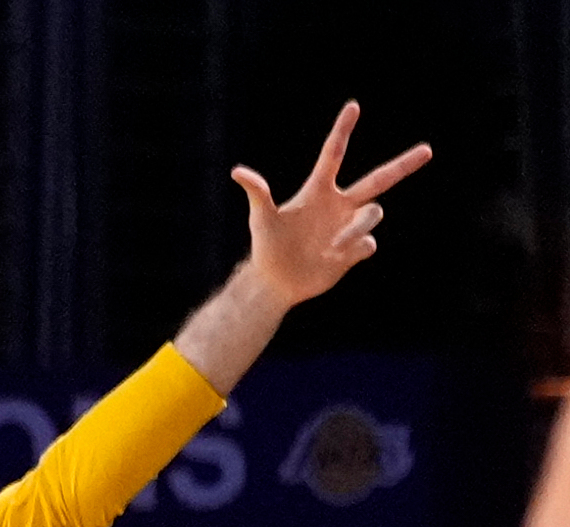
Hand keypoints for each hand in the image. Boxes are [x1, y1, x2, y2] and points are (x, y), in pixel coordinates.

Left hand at [233, 102, 430, 305]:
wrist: (277, 281)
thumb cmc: (267, 247)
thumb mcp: (262, 218)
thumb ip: (258, 193)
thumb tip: (237, 171)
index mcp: (318, 191)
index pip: (334, 154)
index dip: (343, 130)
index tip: (353, 105)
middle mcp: (339, 204)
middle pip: (379, 179)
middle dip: (404, 165)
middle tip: (428, 150)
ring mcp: (349, 225)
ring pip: (374, 214)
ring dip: (356, 227)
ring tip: (333, 245)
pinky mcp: (355, 249)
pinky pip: (368, 243)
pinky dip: (354, 248)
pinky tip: (335, 256)